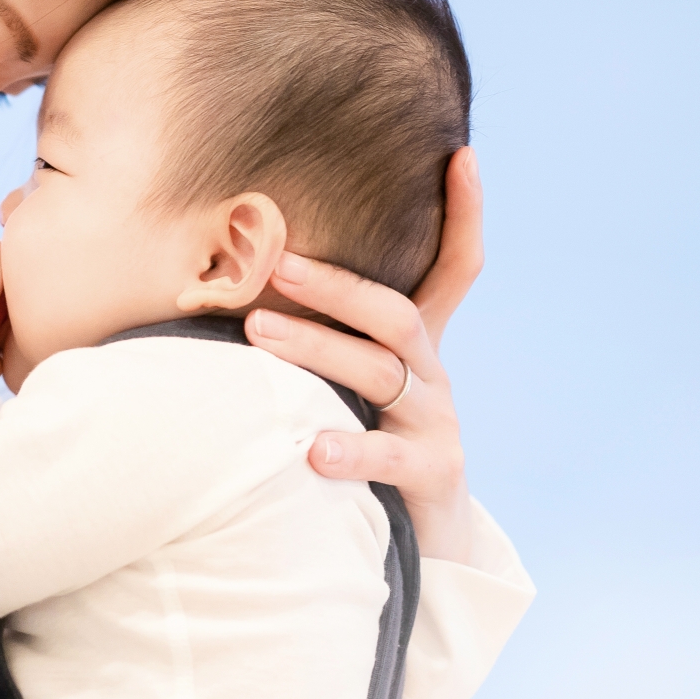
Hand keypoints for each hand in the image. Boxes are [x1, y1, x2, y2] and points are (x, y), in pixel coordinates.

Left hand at [243, 148, 483, 563]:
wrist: (424, 545)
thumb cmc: (364, 445)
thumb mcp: (349, 384)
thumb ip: (315, 337)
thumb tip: (235, 281)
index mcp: (416, 346)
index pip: (457, 268)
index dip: (464, 213)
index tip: (461, 153)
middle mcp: (432, 375)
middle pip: (394, 314)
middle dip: (336, 284)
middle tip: (276, 261)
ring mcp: (436, 425)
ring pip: (379, 372)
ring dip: (316, 347)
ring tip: (258, 331)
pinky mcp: (433, 477)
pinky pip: (388, 458)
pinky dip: (349, 451)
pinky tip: (309, 449)